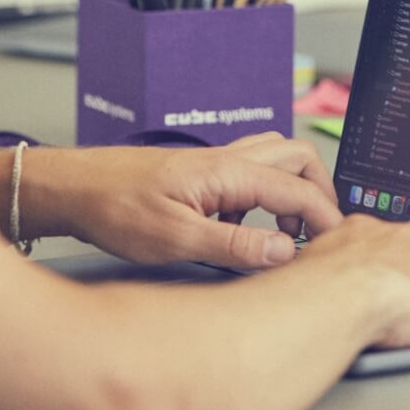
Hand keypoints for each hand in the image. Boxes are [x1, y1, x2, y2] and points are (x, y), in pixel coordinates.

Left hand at [24, 132, 342, 268]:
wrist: (73, 189)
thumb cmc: (113, 208)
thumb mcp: (176, 239)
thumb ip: (235, 246)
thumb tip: (285, 251)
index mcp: (227, 172)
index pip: (298, 190)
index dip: (325, 218)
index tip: (336, 245)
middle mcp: (227, 158)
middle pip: (298, 157)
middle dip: (317, 193)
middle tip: (314, 233)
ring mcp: (214, 162)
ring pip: (275, 159)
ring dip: (290, 190)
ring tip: (281, 233)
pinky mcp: (201, 173)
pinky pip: (249, 172)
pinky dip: (261, 196)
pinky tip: (239, 229)